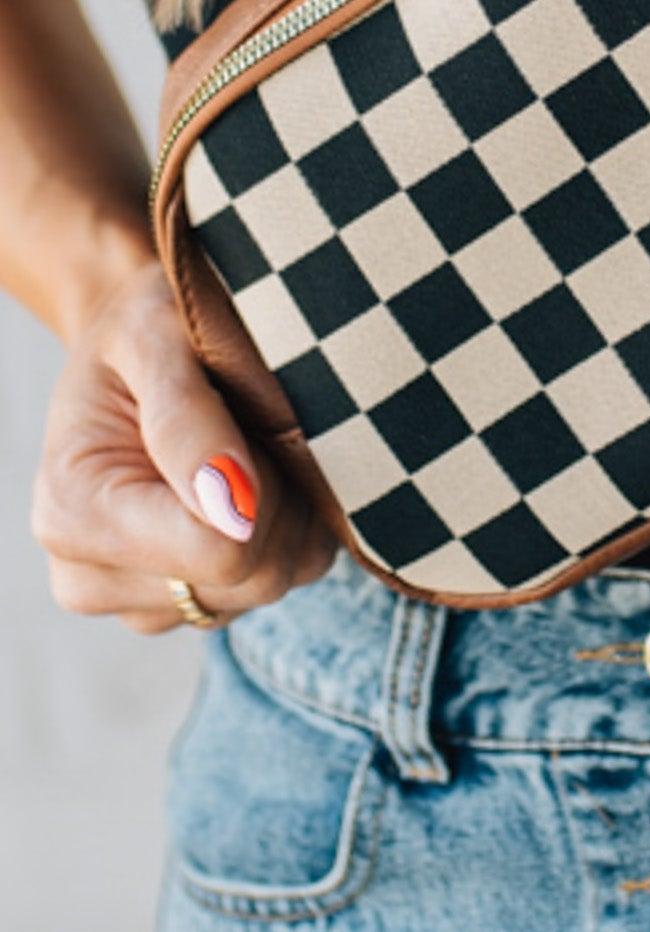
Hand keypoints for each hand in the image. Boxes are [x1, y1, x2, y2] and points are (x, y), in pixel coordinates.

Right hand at [30, 260, 336, 634]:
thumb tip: (233, 512)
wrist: (140, 344)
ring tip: (245, 439)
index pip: (218, 552)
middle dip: (277, 492)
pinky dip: (294, 522)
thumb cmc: (144, 328)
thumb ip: (185, 418)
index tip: (248, 417)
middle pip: (253, 576)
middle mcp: (94, 578)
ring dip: (288, 504)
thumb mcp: (154, 334)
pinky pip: (288, 574)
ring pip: (278, 579)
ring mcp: (146, 603)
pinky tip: (257, 470)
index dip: (261, 485)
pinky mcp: (196, 603)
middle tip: (248, 419)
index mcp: (72, 515)